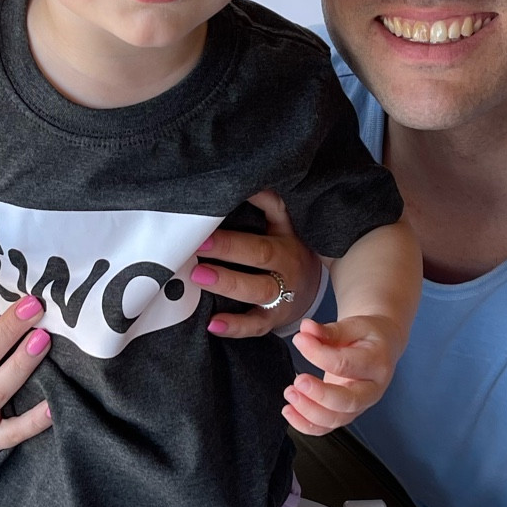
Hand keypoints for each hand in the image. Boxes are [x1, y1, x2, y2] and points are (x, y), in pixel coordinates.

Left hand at [192, 191, 321, 338]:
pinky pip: (255, 325)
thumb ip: (266, 204)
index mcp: (286, 239)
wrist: (310, 291)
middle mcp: (286, 266)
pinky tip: (212, 324)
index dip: (251, 209)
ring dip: (228, 283)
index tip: (212, 216)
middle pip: (261, 255)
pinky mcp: (272, 320)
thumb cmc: (285, 253)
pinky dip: (234, 326)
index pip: (270, 218)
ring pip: (258, 290)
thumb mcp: (282, 226)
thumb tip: (244, 180)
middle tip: (196, 246)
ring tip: (198, 277)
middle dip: (229, 249)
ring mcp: (281, 295)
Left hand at [284, 313, 401, 433]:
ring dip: (308, 411)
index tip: (299, 340)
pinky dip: (305, 425)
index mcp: (376, 363)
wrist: (381, 348)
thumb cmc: (367, 337)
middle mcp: (371, 390)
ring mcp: (359, 406)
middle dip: (319, 395)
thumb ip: (329, 330)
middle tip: (297, 381)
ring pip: (335, 419)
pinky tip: (289, 411)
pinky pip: (326, 428)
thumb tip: (306, 329)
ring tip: (290, 394)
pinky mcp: (345, 414)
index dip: (319, 354)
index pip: (345, 364)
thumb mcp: (354, 326)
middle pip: (347, 401)